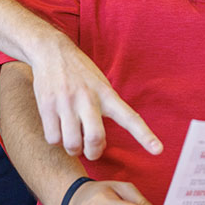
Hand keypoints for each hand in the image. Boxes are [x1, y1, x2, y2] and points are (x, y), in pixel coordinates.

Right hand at [30, 34, 162, 159]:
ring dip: (74, 149)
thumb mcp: (101, 83)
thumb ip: (106, 107)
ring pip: (72, 144)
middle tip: (91, 150)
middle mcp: (88, 99)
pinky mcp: (47, 106)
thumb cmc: (80, 72)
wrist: (51, 52)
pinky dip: (56, 140)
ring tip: (73, 139)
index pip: (130, 117)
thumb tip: (102, 139)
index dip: (145, 136)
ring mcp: (66, 103)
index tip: (158, 151)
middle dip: (94, 153)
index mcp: (106, 94)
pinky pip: (53, 139)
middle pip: (95, 139)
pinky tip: (59, 129)